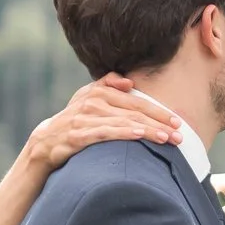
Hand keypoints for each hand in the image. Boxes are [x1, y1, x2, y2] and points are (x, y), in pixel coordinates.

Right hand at [25, 74, 183, 170]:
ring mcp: (83, 118)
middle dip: (159, 123)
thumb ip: (106, 85)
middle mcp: (91, 102)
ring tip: (166, 138)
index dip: (158, 111)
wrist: (45, 142)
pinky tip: (139, 136)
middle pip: (133, 112)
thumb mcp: (88, 99)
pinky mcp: (75, 135)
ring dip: (147, 131)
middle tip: (180, 135)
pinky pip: (103, 133)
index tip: (177, 121)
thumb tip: (127, 81)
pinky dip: (122, 134)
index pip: (136, 101)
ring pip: (122, 123)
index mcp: (98, 92)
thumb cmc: (75, 121)